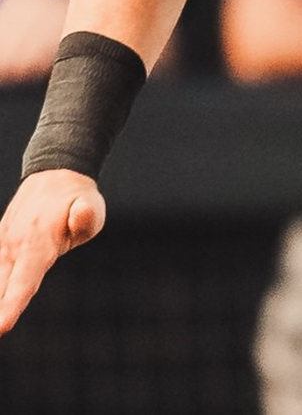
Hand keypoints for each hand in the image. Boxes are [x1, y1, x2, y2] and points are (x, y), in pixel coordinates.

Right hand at [0, 169, 105, 335]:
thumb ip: (85, 217)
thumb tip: (80, 215)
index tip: (1, 329)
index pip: (24, 281)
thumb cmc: (78, 198)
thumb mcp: (91, 206)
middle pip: (2, 288)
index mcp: (38, 242)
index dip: (12, 306)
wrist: (56, 175)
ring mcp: (3, 244)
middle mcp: (14, 245)